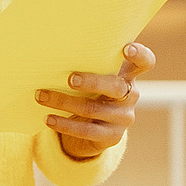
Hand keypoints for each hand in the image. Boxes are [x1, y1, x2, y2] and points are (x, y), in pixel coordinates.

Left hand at [38, 42, 154, 159]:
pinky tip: (48, 119)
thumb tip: (52, 48)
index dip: (140, 55)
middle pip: (116, 87)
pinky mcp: (112, 137)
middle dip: (92, 82)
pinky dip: (65, 124)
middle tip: (69, 78)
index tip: (127, 48)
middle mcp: (130, 96)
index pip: (145, 63)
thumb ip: (85, 65)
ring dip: (64, 102)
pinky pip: (87, 131)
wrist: (90, 130)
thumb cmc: (88, 93)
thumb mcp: (92, 78)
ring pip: (93, 109)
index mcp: (127, 76)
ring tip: (41, 96)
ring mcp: (123, 118)